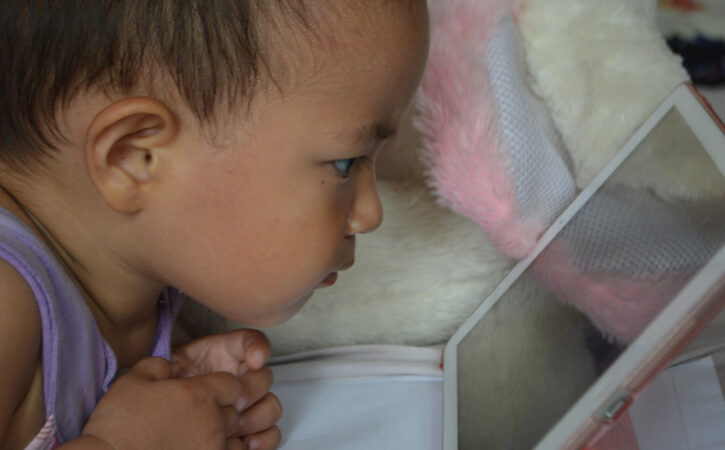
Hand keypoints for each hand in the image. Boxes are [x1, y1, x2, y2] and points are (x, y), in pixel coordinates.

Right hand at [78, 357, 244, 449]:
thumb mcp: (133, 381)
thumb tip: (171, 364)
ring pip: (235, 440)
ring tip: (197, 438)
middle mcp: (213, 423)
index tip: (203, 394)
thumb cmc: (118, 424)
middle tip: (196, 418)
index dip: (219, 387)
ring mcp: (212, 449)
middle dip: (221, 412)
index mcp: (199, 395)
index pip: (232, 384)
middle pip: (235, 412)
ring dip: (222, 437)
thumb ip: (158, 365)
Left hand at [173, 330, 281, 449]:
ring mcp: (250, 403)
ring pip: (272, 406)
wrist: (165, 414)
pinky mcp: (251, 428)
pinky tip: (245, 442)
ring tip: (233, 427)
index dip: (259, 347)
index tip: (254, 360)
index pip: (251, 340)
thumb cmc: (168, 387)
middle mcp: (242, 376)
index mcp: (226, 354)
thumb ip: (173, 361)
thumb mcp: (166, 369)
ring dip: (255, 418)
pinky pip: (272, 433)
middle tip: (232, 403)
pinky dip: (264, 439)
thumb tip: (173, 367)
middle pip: (265, 377)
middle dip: (250, 391)